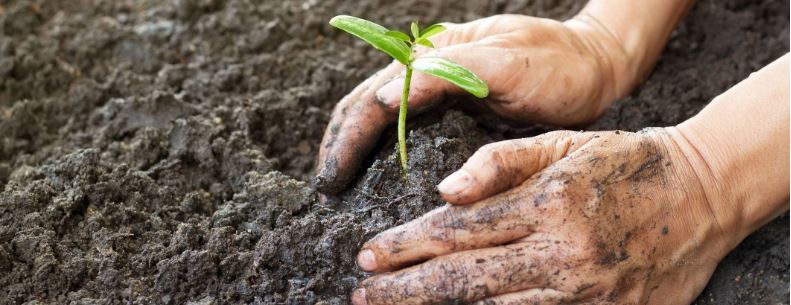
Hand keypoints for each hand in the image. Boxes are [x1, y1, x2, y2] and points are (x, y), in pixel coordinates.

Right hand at [315, 14, 633, 192]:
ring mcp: (438, 86)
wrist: (594, 66)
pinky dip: (380, 148)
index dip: (348, 138)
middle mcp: (428, 67)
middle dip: (340, 145)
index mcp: (434, 54)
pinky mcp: (452, 105)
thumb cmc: (557, 63)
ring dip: (353, 147)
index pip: (373, 98)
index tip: (332, 178)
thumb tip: (383, 98)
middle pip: (365, 105)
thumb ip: (447, 72)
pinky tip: (373, 170)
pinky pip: (404, 126)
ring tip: (336, 181)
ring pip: (379, 115)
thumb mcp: (506, 62)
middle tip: (326, 189)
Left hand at [351, 129, 737, 304]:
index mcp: (548, 204)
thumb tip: (445, 191)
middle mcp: (562, 254)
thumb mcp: (563, 144)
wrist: (700, 197)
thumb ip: (501, 164)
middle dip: (406, 290)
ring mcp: (584, 293)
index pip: (459, 230)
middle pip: (465, 280)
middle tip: (363, 297)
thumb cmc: (624, 162)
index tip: (367, 256)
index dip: (407, 245)